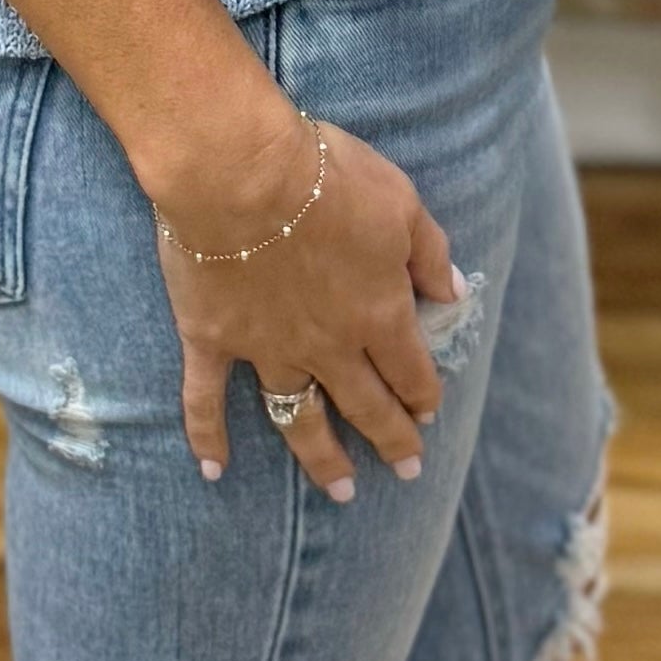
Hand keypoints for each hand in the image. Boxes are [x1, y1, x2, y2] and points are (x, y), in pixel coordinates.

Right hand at [157, 115, 462, 497]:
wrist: (239, 170)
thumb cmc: (326, 176)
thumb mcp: (400, 200)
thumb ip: (430, 253)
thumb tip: (454, 296)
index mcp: (377, 312)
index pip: (410, 369)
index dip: (423, 395)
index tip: (430, 415)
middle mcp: (327, 345)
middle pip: (365, 405)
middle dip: (390, 440)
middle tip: (406, 470)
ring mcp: (267, 348)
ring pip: (300, 417)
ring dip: (321, 458)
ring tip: (340, 490)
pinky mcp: (212, 338)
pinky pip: (206, 399)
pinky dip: (207, 437)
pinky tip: (212, 470)